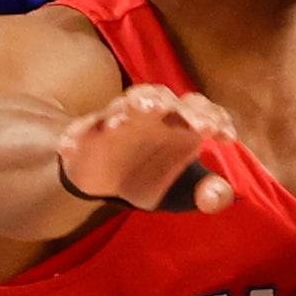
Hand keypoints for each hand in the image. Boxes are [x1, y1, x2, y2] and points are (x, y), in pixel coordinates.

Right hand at [59, 86, 237, 212]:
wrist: (107, 180)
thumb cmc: (152, 175)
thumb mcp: (183, 190)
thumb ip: (208, 193)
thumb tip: (220, 196)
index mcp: (179, 123)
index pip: (200, 109)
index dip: (215, 118)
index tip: (226, 137)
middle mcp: (150, 115)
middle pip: (164, 98)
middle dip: (177, 107)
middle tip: (192, 123)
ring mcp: (117, 120)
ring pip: (122, 104)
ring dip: (128, 106)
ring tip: (134, 113)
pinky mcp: (87, 133)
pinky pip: (80, 130)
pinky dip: (75, 136)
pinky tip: (69, 147)